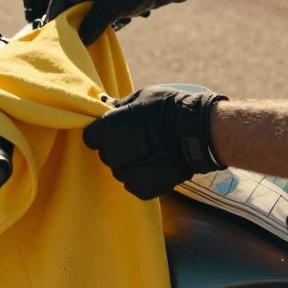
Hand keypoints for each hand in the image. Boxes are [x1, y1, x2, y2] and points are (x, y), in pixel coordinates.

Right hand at [44, 0, 188, 44]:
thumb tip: (78, 42)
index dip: (54, 20)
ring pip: (82, 11)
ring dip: (86, 24)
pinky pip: (93, 11)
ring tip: (88, 37)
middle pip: (69, 7)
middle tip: (70, 43)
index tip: (51, 38)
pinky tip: (101, 30)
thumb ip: (91, 26)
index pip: (59, 1)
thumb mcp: (110, 10)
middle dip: (72, 24)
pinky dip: (96, 21)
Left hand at [83, 85, 226, 199]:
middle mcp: (111, 155)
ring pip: (121, 169)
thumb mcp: (140, 97)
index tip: (115, 129)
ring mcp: (125, 175)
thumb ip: (120, 106)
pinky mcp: (141, 189)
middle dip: (118, 147)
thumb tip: (106, 104)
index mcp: (106, 131)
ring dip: (130, 163)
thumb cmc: (167, 109)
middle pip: (107, 154)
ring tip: (151, 152)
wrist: (195, 133)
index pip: (91, 137)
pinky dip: (143, 176)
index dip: (102, 133)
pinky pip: (135, 183)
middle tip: (139, 139)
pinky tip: (158, 164)